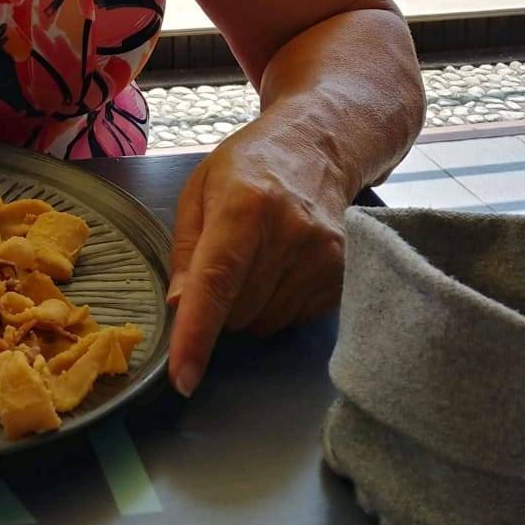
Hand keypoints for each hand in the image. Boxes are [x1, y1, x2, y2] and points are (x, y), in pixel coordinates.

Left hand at [166, 116, 347, 397]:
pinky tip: (282, 265)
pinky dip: (277, 304)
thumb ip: (185, 248)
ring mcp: (325, 257)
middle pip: (239, 313)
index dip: (197, 333)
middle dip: (220, 305)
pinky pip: (293, 320)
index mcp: (245, 205)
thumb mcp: (199, 189)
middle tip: (227, 259)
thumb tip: (179, 305)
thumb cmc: (248, 165)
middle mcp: (291, 233)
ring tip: (258, 256)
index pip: (217, 282)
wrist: (318, 145)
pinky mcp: (345, 275)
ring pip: (265, 324)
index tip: (183, 378)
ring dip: (249, 307)